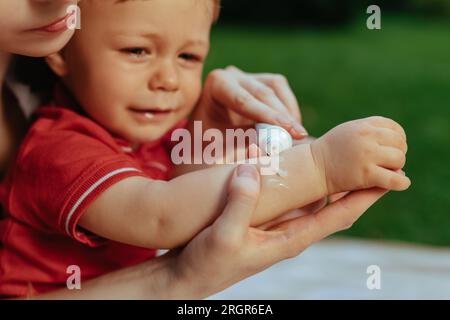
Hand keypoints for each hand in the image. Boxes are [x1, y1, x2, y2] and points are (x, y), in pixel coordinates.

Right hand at [170, 164, 387, 298]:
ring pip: (308, 198)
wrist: (186, 276)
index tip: (388, 179)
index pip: (339, 216)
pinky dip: (295, 179)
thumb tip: (252, 169)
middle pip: (330, 205)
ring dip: (325, 180)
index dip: (364, 198)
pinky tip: (292, 164)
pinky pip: (286, 195)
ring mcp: (275, 226)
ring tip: (338, 156)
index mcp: (291, 240)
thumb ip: (240, 203)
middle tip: (367, 158)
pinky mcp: (259, 219)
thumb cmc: (207, 264)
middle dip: (351, 184)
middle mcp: (288, 232)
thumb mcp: (224, 236)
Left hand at [193, 66, 307, 138]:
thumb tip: (267, 148)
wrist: (203, 143)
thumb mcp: (221, 149)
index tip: (288, 130)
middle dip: (283, 115)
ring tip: (297, 136)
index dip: (267, 115)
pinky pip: (281, 93)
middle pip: (264, 91)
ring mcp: (248, 77)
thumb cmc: (207, 147)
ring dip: (289, 111)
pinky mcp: (261, 84)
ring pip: (277, 87)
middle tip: (299, 136)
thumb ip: (243, 147)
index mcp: (217, 84)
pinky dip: (288, 111)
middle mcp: (232, 75)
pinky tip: (292, 131)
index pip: (244, 99)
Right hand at [311, 116, 410, 194]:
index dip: (398, 140)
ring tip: (385, 171)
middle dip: (397, 154)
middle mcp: (366, 137)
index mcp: (364, 125)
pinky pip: (395, 180)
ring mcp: (367, 155)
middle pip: (400, 144)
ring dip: (396, 167)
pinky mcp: (366, 174)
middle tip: (387, 163)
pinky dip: (402, 183)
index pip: (395, 129)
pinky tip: (400, 184)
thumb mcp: (351, 131)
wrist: (315, 166)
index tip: (391, 149)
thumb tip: (400, 139)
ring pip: (399, 160)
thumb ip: (371, 130)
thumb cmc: (333, 150)